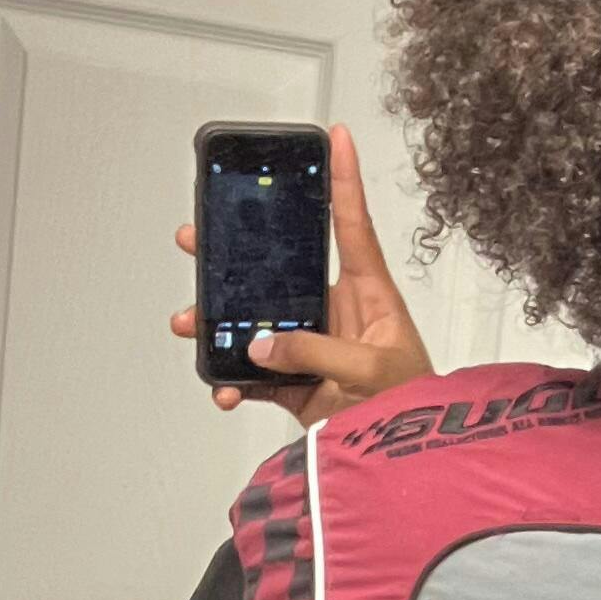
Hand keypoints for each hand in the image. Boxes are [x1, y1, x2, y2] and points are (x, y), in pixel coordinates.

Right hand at [173, 122, 436, 425]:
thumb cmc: (411, 404)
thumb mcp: (371, 370)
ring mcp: (312, 346)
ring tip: (189, 321)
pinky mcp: (296, 383)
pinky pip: (253, 375)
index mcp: (368, 293)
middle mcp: (335, 311)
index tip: (337, 136)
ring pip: (255, 321)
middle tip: (196, 236)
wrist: (408, 463)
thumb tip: (263, 346)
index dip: (344, 179)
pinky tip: (223, 391)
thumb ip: (317, 352)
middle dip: (233, 253)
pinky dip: (232, 383)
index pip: (353, 225)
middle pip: (278, 269)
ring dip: (217, 322)